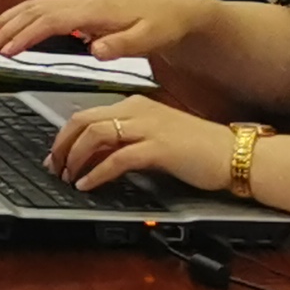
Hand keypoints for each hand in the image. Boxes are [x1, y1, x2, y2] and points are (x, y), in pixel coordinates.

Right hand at [0, 0, 212, 60]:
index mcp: (92, 10)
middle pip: (31, 12)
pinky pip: (39, 10)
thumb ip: (122, 44)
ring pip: (31, 9)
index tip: (6, 52)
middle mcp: (79, 3)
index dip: (24, 36)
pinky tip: (7, 29)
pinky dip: (17, 18)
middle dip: (3, 29)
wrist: (176, 12)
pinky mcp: (77, 9)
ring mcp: (76, 4)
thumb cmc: (163, 25)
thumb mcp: (150, 39)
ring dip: (4, 22)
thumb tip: (95, 49)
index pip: (49, 21)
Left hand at [48, 96, 232, 196]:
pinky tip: (88, 185)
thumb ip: (125, 141)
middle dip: (62, 146)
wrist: (235, 154)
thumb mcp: (155, 138)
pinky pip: (117, 159)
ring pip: (95, 135)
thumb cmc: (199, 149)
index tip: (55, 155)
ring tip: (67, 178)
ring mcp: (149, 127)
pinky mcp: (159, 148)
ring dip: (75, 158)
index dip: (64, 135)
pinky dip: (97, 173)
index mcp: (136, 105)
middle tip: (53, 168)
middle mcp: (138, 110)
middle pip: (83, 121)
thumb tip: (94, 156)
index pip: (86, 114)